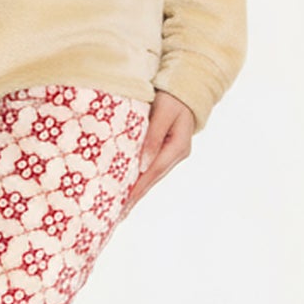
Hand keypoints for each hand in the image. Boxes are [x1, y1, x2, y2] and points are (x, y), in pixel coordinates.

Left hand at [123, 89, 194, 213]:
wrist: (185, 87)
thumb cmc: (172, 97)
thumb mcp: (163, 112)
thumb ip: (153, 137)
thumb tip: (142, 165)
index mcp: (178, 147)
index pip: (153, 172)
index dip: (138, 188)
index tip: (124, 203)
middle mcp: (176, 154)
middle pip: (152, 179)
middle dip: (135, 197)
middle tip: (118, 216)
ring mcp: (172, 153)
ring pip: (152, 176)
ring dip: (136, 191)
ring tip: (121, 208)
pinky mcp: (165, 150)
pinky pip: (150, 168)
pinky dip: (139, 179)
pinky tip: (129, 188)